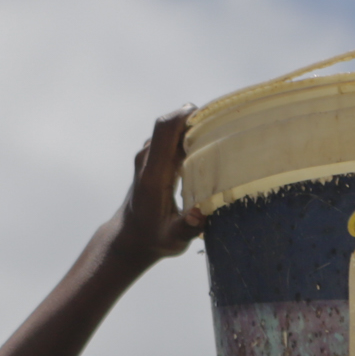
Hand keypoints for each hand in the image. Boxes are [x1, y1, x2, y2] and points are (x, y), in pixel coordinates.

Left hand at [113, 109, 204, 264]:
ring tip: (219, 138)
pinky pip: (171, 138)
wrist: (129, 237)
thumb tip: (200, 214)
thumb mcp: (172, 239)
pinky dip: (188, 136)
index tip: (213, 119)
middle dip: (196, 119)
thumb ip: (187, 228)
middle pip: (170, 122)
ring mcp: (148, 158)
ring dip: (193, 127)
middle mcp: (147, 160)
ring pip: (171, 128)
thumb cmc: (152, 238)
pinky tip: (206, 148)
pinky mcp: (152, 160)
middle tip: (224, 129)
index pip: (165, 129)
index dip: (186, 115)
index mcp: (153, 174)